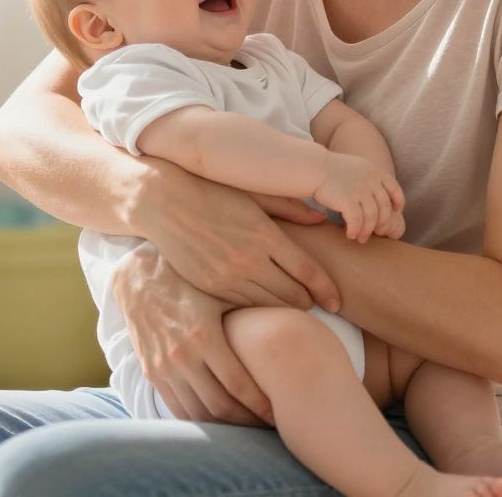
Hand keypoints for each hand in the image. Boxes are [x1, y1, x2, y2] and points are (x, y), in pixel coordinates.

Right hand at [112, 246, 273, 426]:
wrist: (139, 279)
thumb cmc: (190, 281)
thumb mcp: (222, 291)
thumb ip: (253, 310)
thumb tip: (298, 321)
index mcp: (203, 335)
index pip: (238, 385)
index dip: (261, 404)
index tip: (279, 411)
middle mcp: (181, 356)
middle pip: (220, 407)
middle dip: (248, 420)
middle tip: (268, 423)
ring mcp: (163, 368)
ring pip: (198, 414)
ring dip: (225, 425)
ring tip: (248, 423)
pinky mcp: (151, 373)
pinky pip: (178, 409)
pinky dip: (200, 420)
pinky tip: (220, 419)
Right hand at [138, 159, 340, 311]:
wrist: (163, 202)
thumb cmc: (213, 192)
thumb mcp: (253, 194)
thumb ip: (289, 207)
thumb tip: (322, 220)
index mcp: (265, 234)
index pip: (308, 272)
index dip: (327, 290)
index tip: (338, 302)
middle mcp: (249, 259)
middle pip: (293, 295)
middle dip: (309, 302)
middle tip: (318, 304)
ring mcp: (227, 277)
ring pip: (270, 304)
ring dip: (286, 308)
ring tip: (295, 307)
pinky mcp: (210, 287)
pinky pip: (245, 306)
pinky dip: (260, 307)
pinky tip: (266, 304)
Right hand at [313, 152, 403, 242]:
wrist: (313, 167)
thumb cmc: (331, 169)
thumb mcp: (357, 167)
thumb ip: (369, 178)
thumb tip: (377, 197)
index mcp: (374, 171)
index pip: (395, 188)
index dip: (398, 202)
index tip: (396, 212)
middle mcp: (370, 180)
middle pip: (384, 208)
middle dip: (383, 223)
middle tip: (377, 233)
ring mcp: (360, 190)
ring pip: (372, 218)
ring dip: (367, 231)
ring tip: (361, 238)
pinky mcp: (348, 200)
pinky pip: (357, 222)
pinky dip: (355, 231)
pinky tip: (350, 235)